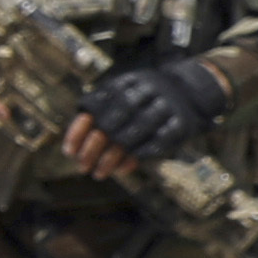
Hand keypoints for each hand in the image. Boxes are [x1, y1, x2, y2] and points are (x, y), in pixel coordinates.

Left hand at [81, 54, 226, 169]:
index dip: (79, 132)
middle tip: (82, 167)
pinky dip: (135, 158)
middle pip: (111, 125)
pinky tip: (122, 168)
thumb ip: (99, 111)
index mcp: (123, 84)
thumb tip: (72, 145)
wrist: (189, 88)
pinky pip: (155, 144)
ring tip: (98, 173)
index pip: (93, 110)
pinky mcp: (179, 123)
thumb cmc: (144, 96)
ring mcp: (163, 108)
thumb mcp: (121, 93)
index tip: (68, 152)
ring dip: (111, 158)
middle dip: (93, 149)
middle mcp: (143, 94)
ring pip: (131, 137)